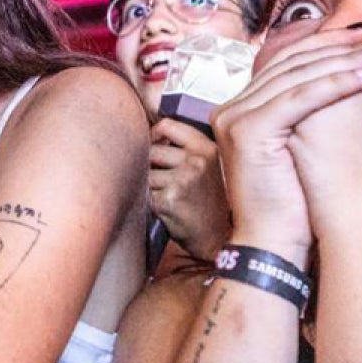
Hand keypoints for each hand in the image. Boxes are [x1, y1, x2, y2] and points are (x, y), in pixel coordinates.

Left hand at [147, 118, 232, 260]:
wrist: (217, 237)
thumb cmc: (207, 201)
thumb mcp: (207, 166)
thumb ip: (185, 147)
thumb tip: (149, 129)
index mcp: (206, 148)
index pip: (168, 125)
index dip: (154, 134)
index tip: (153, 144)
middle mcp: (196, 161)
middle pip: (151, 150)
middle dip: (151, 165)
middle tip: (166, 182)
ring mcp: (182, 180)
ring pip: (145, 173)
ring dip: (150, 185)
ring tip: (169, 197)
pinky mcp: (168, 200)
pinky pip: (144, 193)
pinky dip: (149, 201)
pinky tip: (166, 209)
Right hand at [211, 26, 361, 259]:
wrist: (275, 246)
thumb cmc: (300, 204)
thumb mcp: (309, 148)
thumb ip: (320, 113)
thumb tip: (360, 77)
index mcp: (244, 106)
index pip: (289, 62)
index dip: (331, 44)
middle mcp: (233, 106)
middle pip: (293, 61)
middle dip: (343, 45)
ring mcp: (236, 116)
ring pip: (299, 75)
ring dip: (348, 59)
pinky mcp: (248, 130)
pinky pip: (301, 98)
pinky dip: (338, 83)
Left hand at [288, 24, 361, 234]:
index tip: (352, 80)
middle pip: (343, 58)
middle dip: (334, 63)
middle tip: (320, 88)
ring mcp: (332, 93)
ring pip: (315, 71)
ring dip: (311, 78)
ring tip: (309, 101)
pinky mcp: (304, 110)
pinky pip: (295, 91)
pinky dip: (294, 95)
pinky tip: (291, 108)